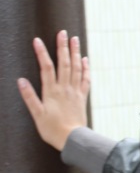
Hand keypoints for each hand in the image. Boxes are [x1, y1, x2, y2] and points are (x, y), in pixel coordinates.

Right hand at [17, 30, 89, 150]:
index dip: (42, 53)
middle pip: (64, 63)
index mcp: (52, 91)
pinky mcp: (82, 97)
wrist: (73, 139)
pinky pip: (85, 80)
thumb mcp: (37, 114)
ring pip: (76, 68)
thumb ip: (30, 97)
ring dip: (75, 53)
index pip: (46, 67)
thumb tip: (21, 81)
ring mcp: (75, 92)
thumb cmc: (52, 129)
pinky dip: (85, 68)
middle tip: (62, 33)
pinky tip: (85, 59)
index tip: (37, 40)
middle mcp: (64, 88)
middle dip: (62, 47)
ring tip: (75, 39)